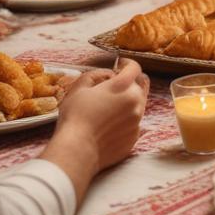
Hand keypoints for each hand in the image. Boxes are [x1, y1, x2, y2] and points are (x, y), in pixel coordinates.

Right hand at [51, 59, 148, 174]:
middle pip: (139, 86)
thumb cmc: (76, 117)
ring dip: (127, 102)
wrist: (78, 149)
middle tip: (112, 89)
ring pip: (138, 105)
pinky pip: (133, 122)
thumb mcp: (79, 87)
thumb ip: (96, 75)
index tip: (120, 66)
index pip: (135, 68)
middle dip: (128, 84)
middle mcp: (136, 102)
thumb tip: (108, 75)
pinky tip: (108, 125)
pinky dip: (125, 120)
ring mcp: (138, 120)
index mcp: (124, 86)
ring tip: (107, 109)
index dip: (127, 64)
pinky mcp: (135, 136)